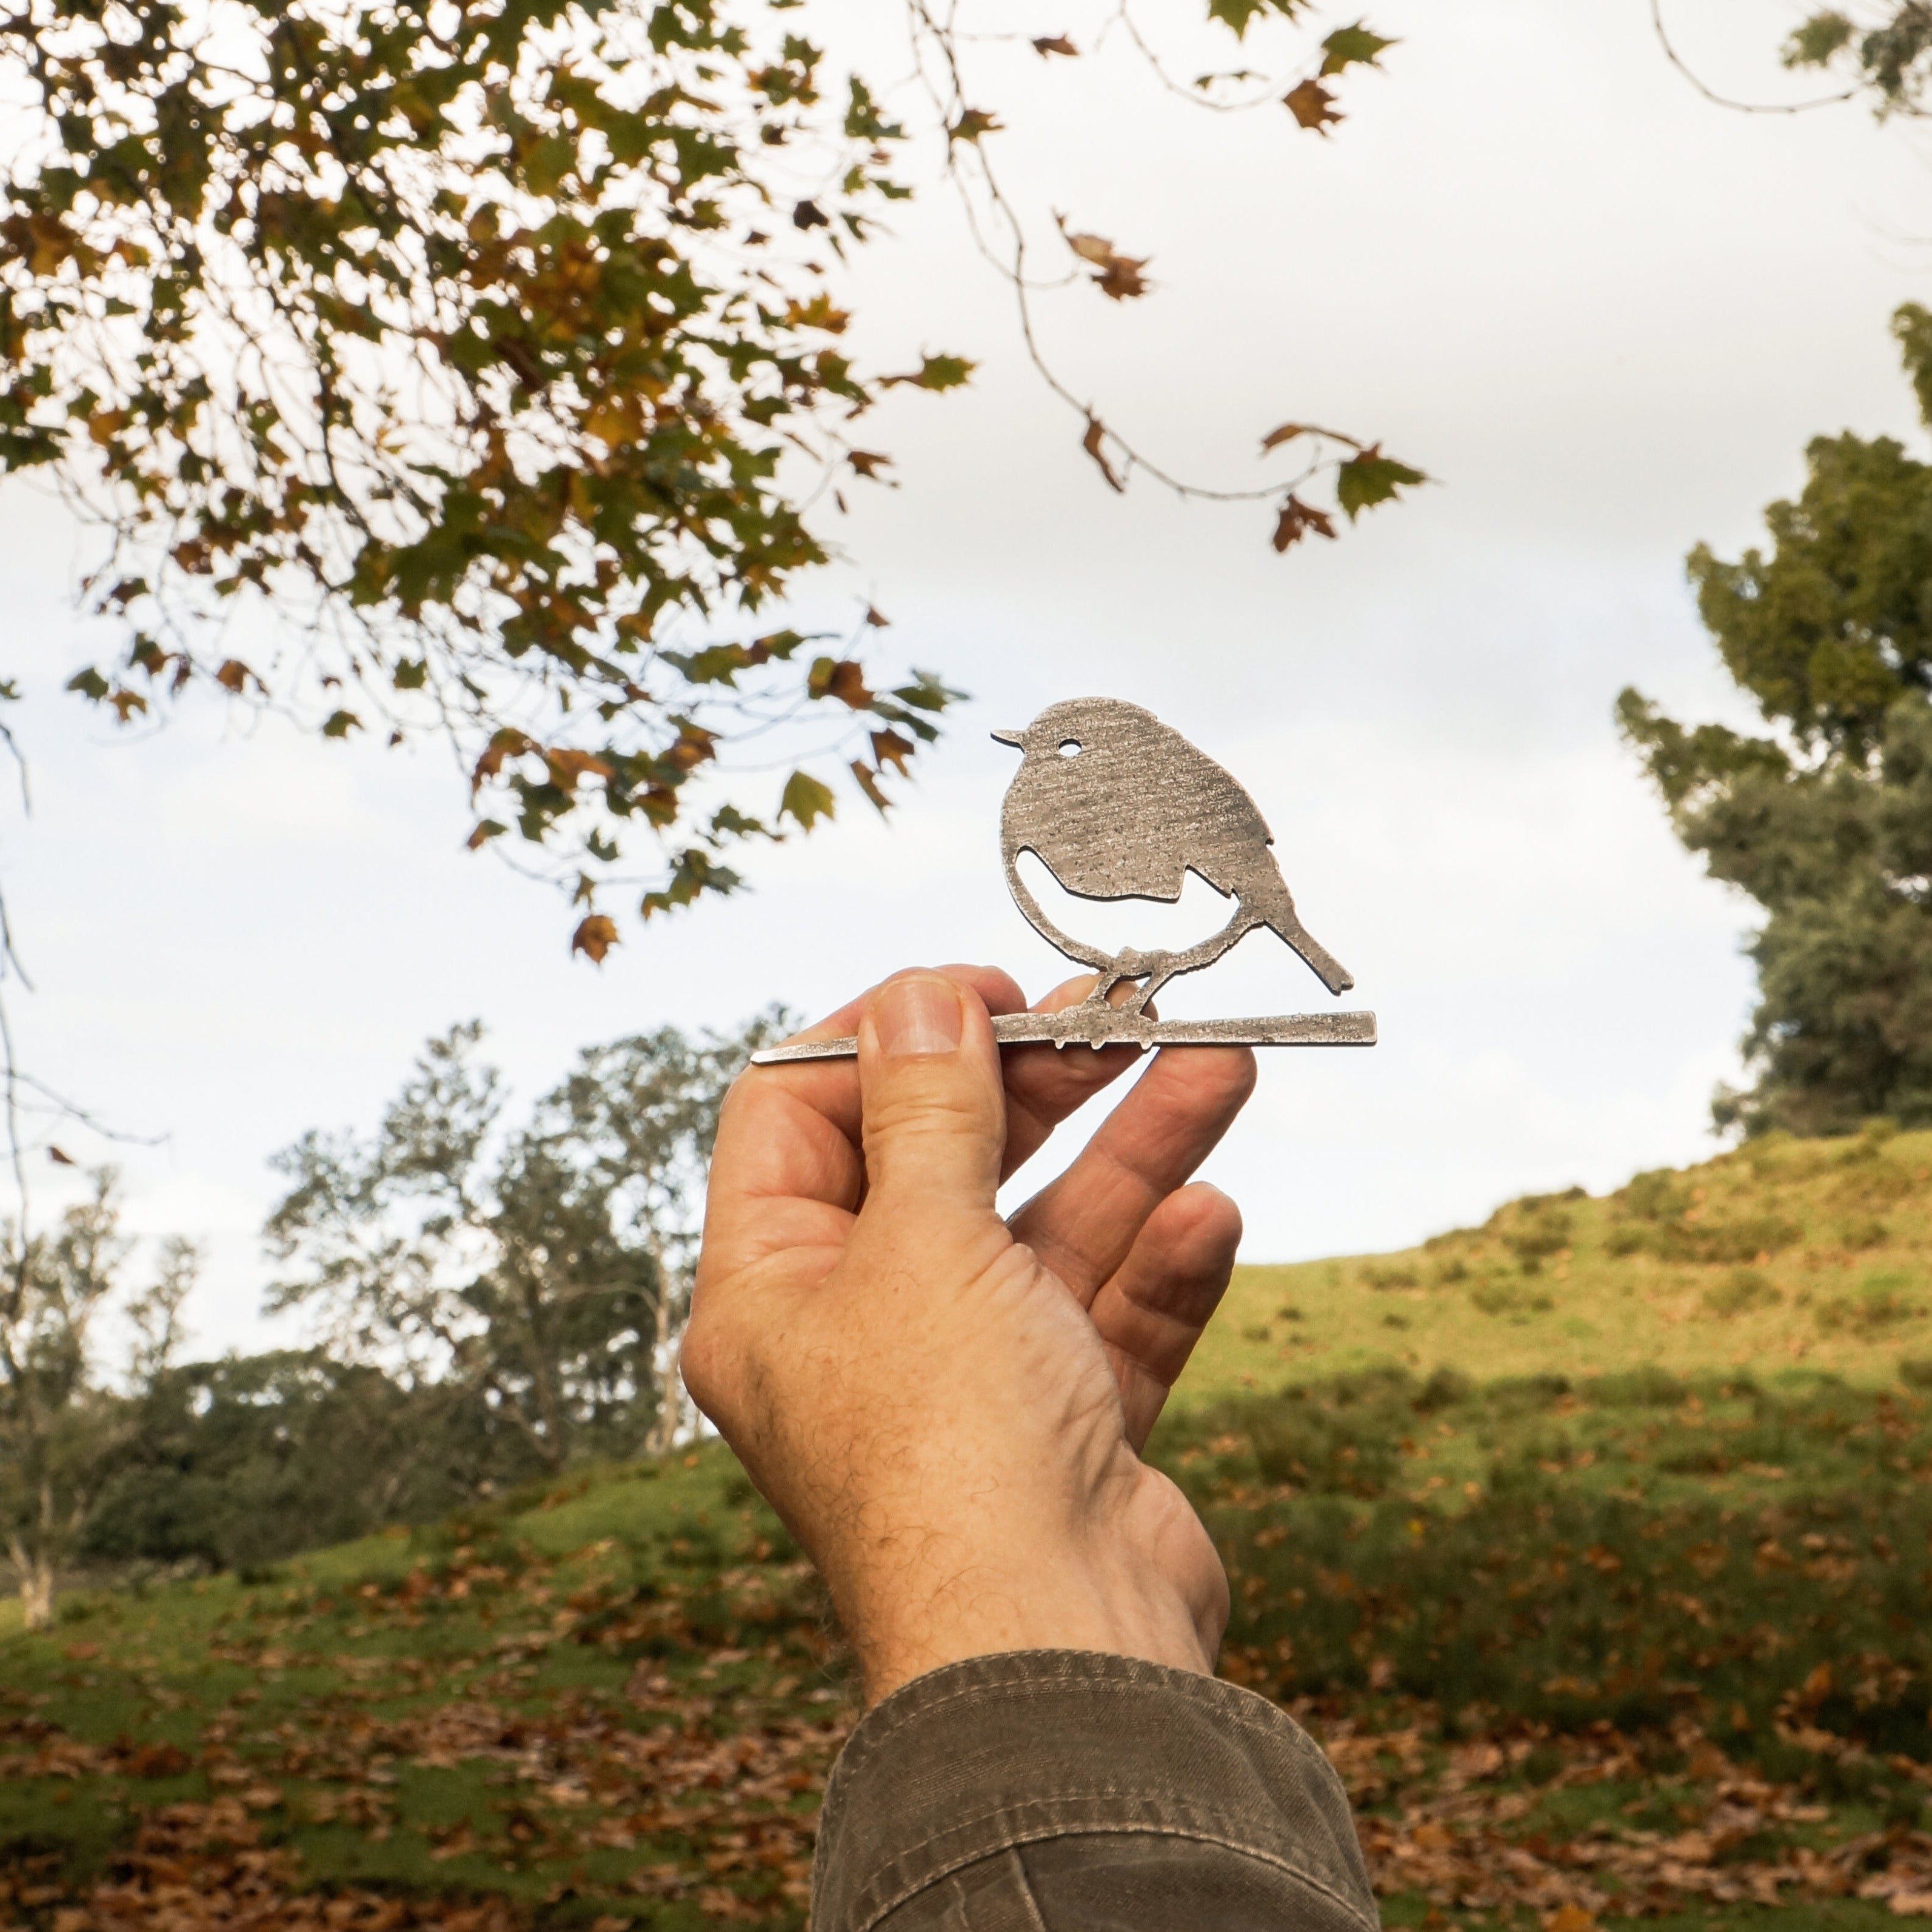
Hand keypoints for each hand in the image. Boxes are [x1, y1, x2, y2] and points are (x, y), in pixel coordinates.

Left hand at [682, 966, 1255, 1703]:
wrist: (1056, 1659)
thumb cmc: (950, 1453)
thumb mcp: (926, 1242)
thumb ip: (930, 1111)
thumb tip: (915, 994)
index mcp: (773, 1288)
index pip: (798, 1116)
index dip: (881, 1037)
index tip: (976, 991)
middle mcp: (860, 1331)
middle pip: (942, 1162)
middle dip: (1034, 1082)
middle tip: (1117, 1009)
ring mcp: (967, 1382)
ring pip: (1047, 1231)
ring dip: (1130, 1149)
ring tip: (1215, 1063)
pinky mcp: (1063, 1428)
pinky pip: (1110, 1318)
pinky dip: (1159, 1266)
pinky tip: (1209, 1215)